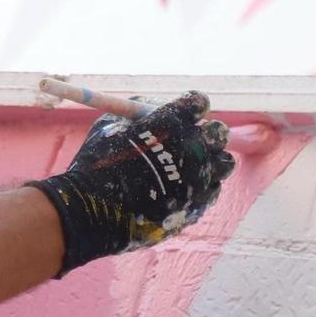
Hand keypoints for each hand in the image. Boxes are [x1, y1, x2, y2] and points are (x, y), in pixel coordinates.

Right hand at [28, 91, 235, 274]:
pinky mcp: (197, 206)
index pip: (199, 104)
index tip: (184, 113)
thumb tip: (156, 108)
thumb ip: (139, 113)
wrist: (92, 212)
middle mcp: (192, 150)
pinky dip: (202, 188)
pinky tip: (183, 188)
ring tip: (190, 167)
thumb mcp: (111, 126)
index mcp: (172, 124)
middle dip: (207, 133)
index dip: (191, 107)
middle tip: (192, 140)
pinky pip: (213, 191)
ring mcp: (198, 181)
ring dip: (210, 161)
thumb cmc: (95, 166)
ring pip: (224, 163)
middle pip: (218, 133)